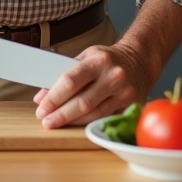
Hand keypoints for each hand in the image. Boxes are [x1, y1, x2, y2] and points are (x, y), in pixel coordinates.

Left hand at [32, 42, 152, 128]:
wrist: (140, 60)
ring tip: (56, 123)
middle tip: (46, 120)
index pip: (72, 81)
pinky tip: (75, 124)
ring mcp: (124, 93)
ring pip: (93, 114)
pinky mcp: (130, 106)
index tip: (41, 107)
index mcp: (100, 60)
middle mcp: (114, 77)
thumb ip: (64, 74)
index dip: (54, 97)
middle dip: (61, 114)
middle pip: (82, 102)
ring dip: (72, 121)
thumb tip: (42, 95)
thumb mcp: (86, 57)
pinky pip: (104, 118)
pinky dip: (87, 122)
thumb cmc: (108, 59)